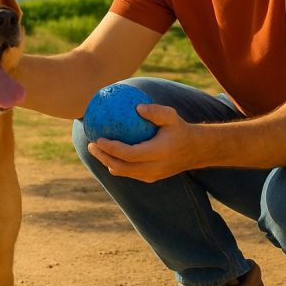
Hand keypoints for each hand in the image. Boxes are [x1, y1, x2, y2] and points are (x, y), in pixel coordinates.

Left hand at [86, 103, 202, 182]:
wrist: (195, 150)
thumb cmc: (179, 129)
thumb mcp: (172, 116)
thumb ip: (155, 111)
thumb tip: (136, 107)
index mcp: (158, 153)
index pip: (129, 154)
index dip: (111, 149)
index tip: (98, 139)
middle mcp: (154, 168)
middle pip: (122, 167)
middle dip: (103, 157)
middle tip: (90, 145)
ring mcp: (152, 175)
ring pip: (123, 172)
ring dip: (107, 162)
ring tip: (95, 149)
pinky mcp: (150, 178)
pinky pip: (129, 173)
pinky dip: (117, 165)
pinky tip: (109, 153)